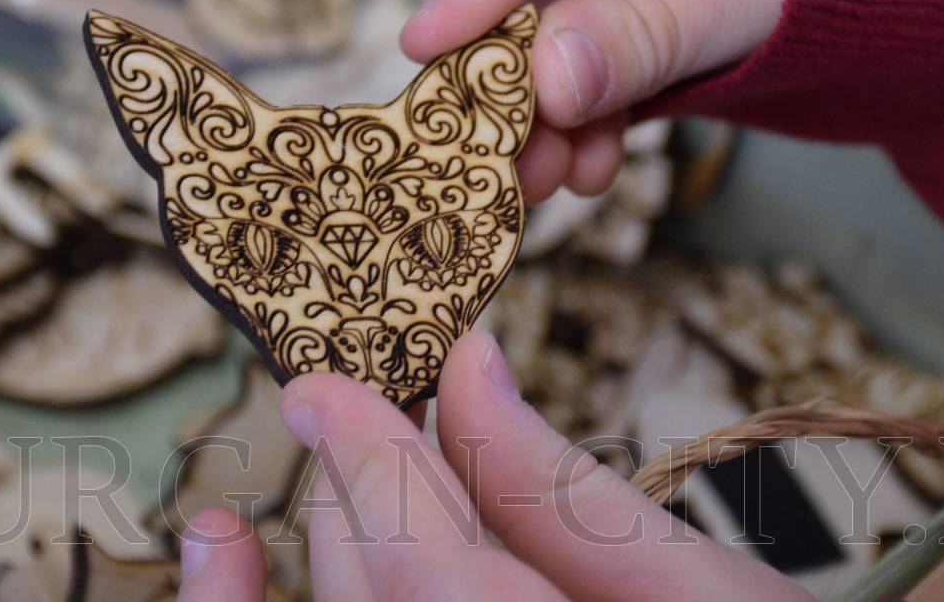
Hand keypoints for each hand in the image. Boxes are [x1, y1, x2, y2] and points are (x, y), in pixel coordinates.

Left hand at [175, 333, 811, 600]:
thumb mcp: (692, 588)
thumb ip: (558, 488)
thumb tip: (467, 365)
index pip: (418, 566)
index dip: (364, 461)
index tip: (323, 382)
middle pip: (369, 591)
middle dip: (352, 490)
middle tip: (357, 405)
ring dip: (333, 545)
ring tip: (334, 473)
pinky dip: (324, 588)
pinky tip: (251, 550)